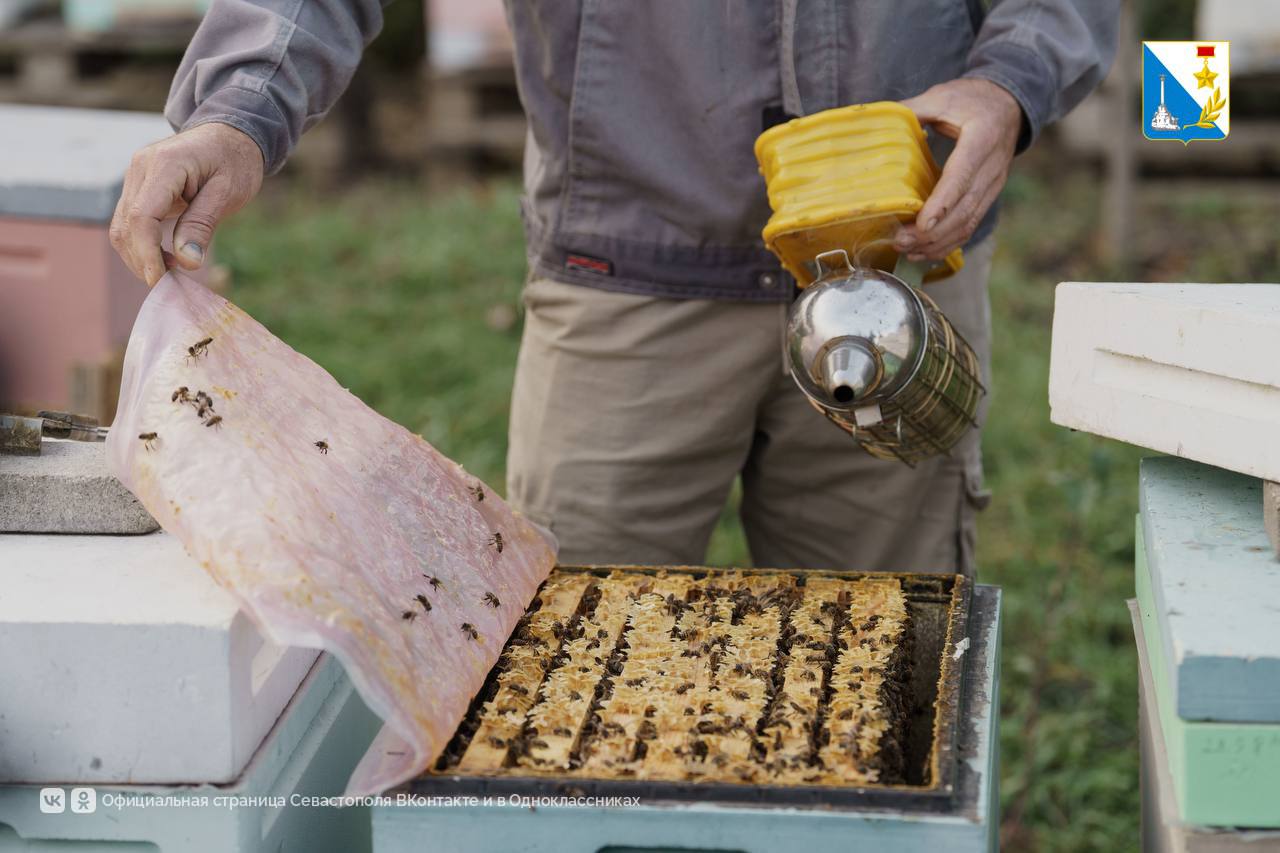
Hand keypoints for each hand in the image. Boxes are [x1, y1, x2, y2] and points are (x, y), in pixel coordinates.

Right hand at [110, 122, 263, 285]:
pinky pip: (131, 221)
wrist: (230, 134)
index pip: (142, 216)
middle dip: (143, 260)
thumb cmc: (235, 161)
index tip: (161, 281)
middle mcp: (140, 167)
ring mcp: (135, 175)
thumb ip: (203, 224)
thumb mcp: (228, 193)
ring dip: (140, 255)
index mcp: (165, 164)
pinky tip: (166, 258)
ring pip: (122, 226)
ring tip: (172, 272)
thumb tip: (187, 262)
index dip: (147, 254)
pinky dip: (143, 244)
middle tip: (172, 284)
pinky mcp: (138, 186)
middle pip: (126, 224)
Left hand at [895, 78, 1022, 261]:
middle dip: (933, 233)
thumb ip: (912, 109)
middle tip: (901, 241)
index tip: (922, 225)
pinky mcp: (988, 197)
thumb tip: (875, 119)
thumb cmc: (972, 99)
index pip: (962, 177)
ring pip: (968, 223)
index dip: (942, 204)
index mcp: (981, 139)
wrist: (1009, 105)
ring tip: (907, 251)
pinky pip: (970, 225)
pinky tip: (924, 252)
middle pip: (964, 209)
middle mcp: (992, 168)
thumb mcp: (943, 96)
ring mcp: (993, 186)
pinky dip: (948, 243)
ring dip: (938, 243)